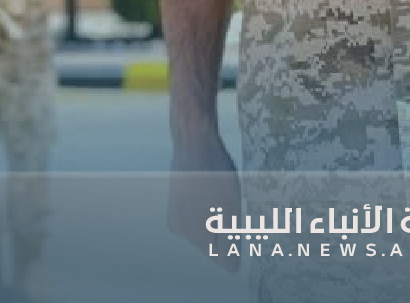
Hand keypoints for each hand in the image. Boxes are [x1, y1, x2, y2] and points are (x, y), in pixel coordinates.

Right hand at [167, 132, 240, 271]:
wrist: (193, 142)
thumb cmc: (216, 171)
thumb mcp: (231, 206)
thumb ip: (230, 240)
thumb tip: (232, 268)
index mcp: (197, 234)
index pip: (225, 259)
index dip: (236, 242)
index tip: (235, 221)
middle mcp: (182, 232)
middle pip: (215, 246)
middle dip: (225, 230)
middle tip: (226, 203)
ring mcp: (175, 220)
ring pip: (206, 232)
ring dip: (216, 219)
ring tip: (216, 194)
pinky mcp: (174, 209)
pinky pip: (197, 221)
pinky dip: (206, 210)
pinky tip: (207, 191)